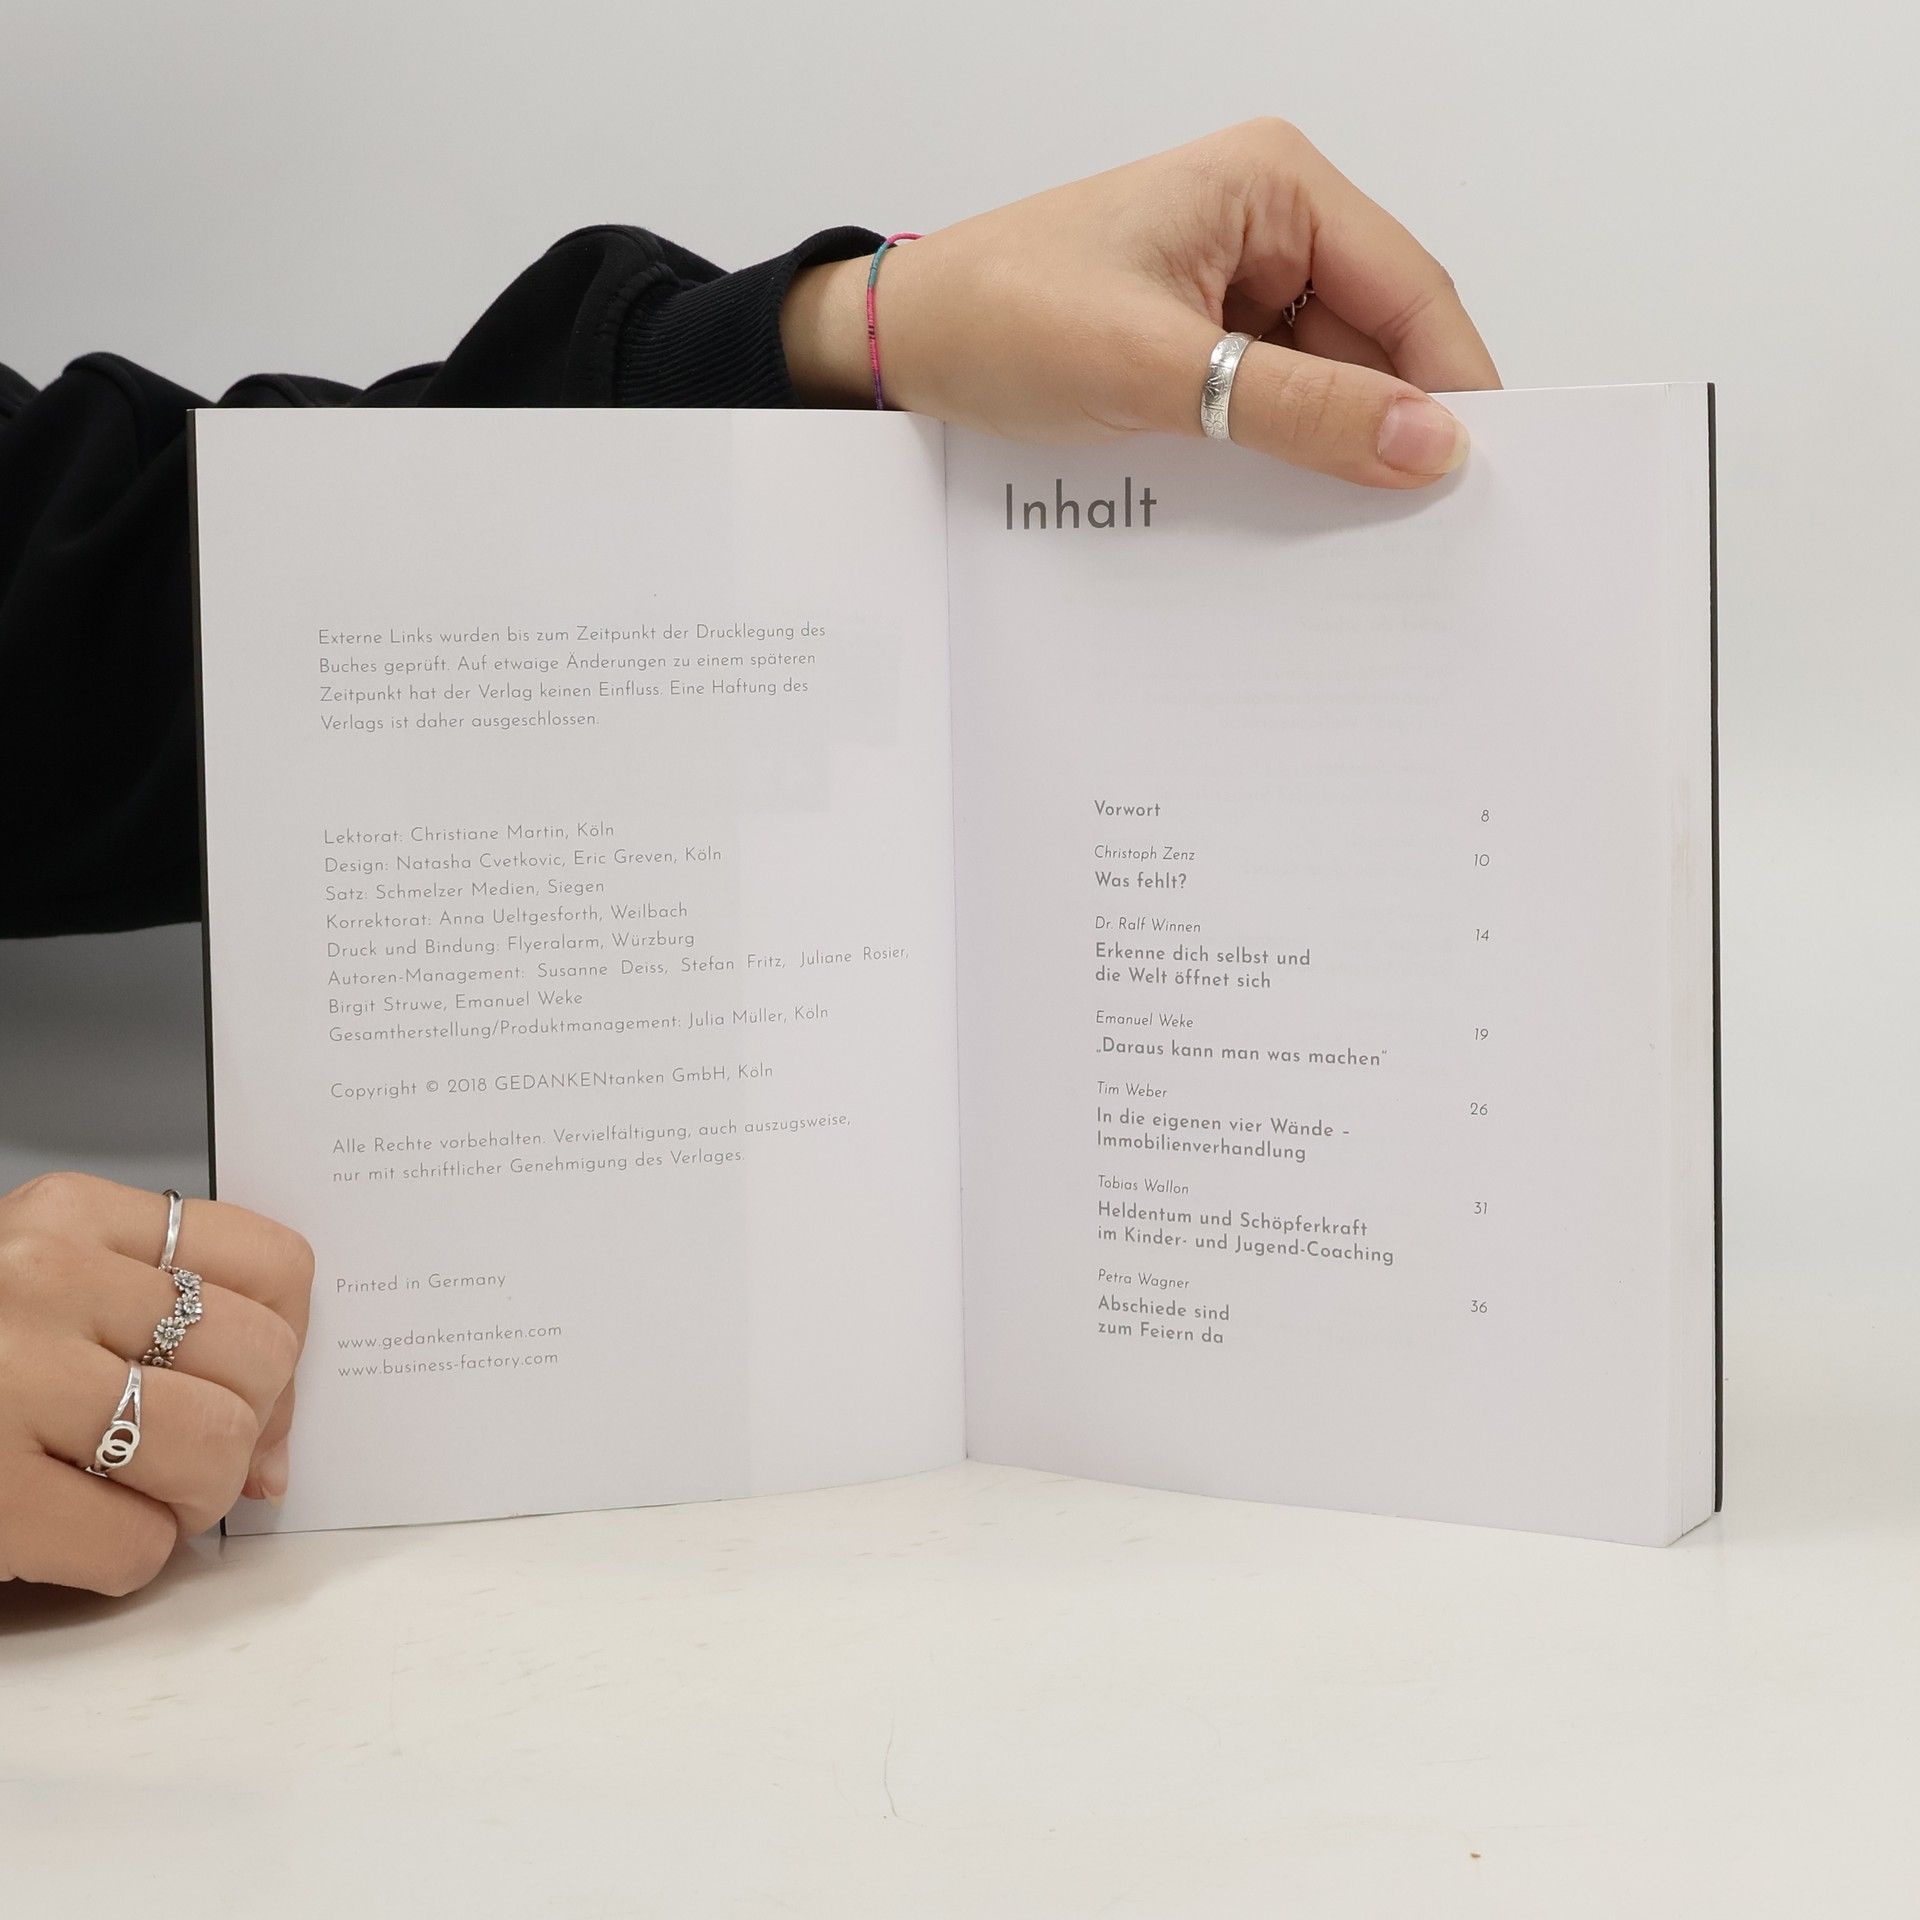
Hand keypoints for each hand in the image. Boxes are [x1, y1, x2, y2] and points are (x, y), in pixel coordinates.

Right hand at [0, 1173, 312, 1594]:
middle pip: (260, 1359)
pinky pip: (136, 1545)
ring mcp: (4, 1380)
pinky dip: (125, 1560)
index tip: (257, 1390)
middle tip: (188, 1458)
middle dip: (246, 1432)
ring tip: (133, 1498)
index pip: (273, 1264)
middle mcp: (40, 1278)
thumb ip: (163, 1330)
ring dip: (192, 1501)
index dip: (288, 1346)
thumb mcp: (48, 1296)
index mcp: (68, 1215)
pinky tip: (71, 1535)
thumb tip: (277, 1449)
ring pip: (215, 1448)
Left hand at [781, 117, 1500, 487]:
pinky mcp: (1204, 342)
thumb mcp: (1159, 369)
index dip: (1454, 386)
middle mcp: (1270, 225)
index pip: (1410, 291)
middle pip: (1378, 341)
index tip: (1482, 479)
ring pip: (1330, 381)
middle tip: (1424, 531)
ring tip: (1355, 535)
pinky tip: (1290, 511)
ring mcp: (1237, 286)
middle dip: (1394, 428)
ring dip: (1335, 451)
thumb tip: (1426, 445)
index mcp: (1275, 185)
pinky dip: (1286, 456)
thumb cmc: (1003, 317)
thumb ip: (1298, 409)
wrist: (906, 347)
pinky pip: (1277, 403)